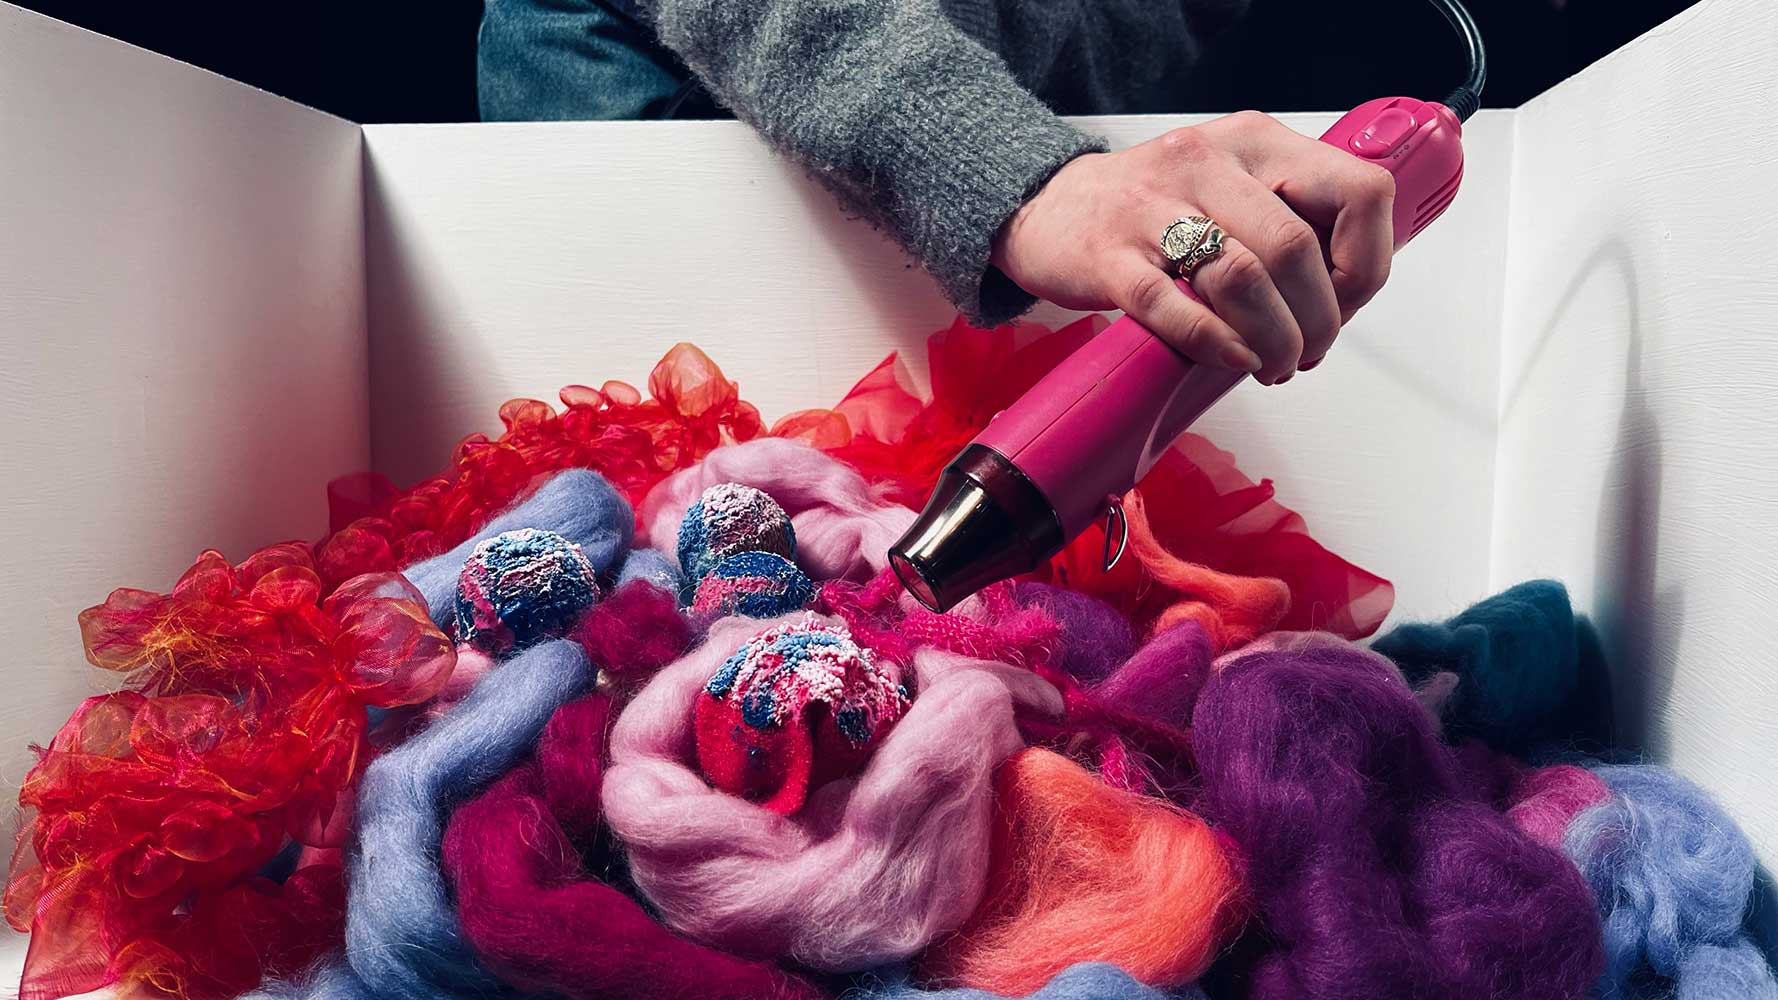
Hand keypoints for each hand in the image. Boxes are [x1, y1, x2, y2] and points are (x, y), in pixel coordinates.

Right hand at [990, 111, 1395, 384]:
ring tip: (1274, 364)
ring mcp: (1153, 206)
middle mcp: (1207, 162)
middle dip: (1317, 320)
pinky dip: (1215, 342)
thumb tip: (1348, 291)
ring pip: (1242, 277)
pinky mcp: (1109, 256)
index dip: (1366, 261)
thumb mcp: (1230, 183)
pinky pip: (1172, 305)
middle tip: (1308, 351)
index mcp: (1254, 142)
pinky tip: (1233, 359)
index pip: (1356, 193)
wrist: (1046, 209)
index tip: (1348, 301)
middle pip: (1295, 249)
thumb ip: (1288, 218)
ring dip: (1273, 339)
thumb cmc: (1151, 206)